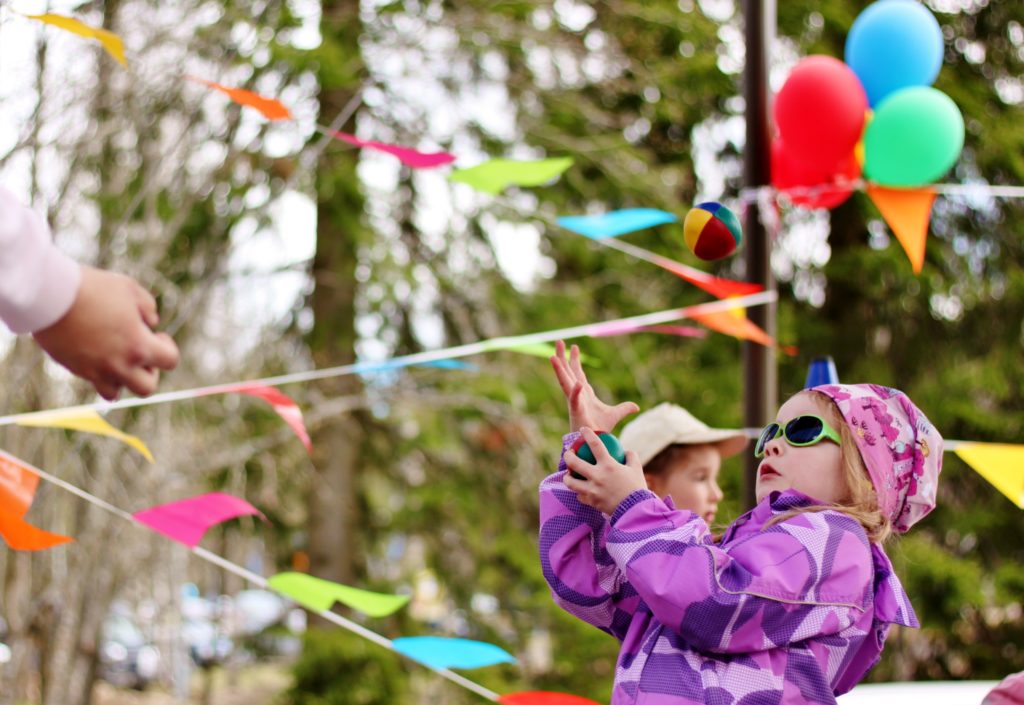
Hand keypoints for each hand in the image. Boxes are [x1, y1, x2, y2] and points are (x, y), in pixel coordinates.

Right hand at [33, 266, 179, 399]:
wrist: (50, 295)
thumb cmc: (93, 288)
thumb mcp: (131, 290)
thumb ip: (148, 309)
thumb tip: (151, 323)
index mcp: (139, 346)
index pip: (170, 361)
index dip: (167, 347)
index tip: (155, 334)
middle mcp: (119, 365)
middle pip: (147, 387)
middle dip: (148, 371)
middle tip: (137, 350)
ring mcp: (95, 371)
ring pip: (116, 394)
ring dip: (121, 379)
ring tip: (115, 357)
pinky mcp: (75, 369)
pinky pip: (92, 384)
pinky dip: (98, 376)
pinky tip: (95, 353)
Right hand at [550, 340, 638, 432]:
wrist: (596, 442)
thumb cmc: (601, 429)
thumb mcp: (615, 414)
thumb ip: (624, 408)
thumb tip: (636, 406)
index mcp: (584, 392)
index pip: (577, 373)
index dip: (575, 360)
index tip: (574, 346)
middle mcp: (577, 394)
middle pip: (567, 372)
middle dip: (562, 357)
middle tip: (559, 341)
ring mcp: (575, 402)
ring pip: (565, 382)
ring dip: (559, 369)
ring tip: (552, 356)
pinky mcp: (576, 411)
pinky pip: (574, 399)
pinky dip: (575, 391)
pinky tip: (577, 382)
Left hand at [563, 427, 647, 513]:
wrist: (636, 511)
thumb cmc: (637, 488)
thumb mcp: (636, 469)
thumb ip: (630, 457)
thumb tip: (625, 451)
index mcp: (608, 465)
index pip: (595, 445)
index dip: (587, 434)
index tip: (583, 429)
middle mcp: (597, 476)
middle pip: (574, 463)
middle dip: (568, 455)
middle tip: (568, 453)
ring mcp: (592, 490)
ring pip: (571, 482)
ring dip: (567, 477)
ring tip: (568, 475)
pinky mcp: (591, 502)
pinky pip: (580, 496)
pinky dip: (580, 493)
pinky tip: (581, 491)